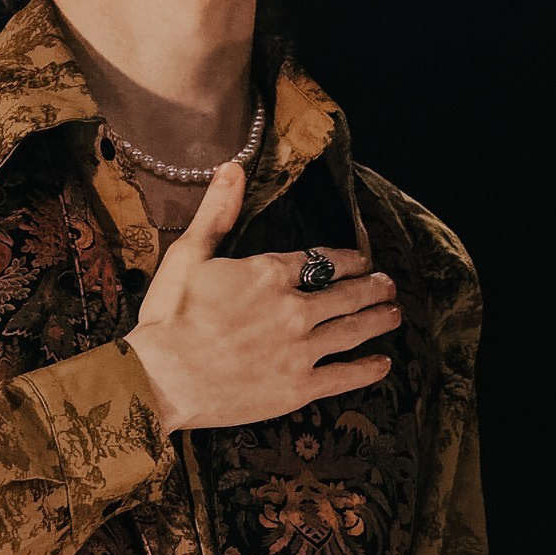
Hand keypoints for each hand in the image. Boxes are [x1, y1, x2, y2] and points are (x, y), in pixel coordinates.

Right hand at [123, 159, 399, 434]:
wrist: (161, 378)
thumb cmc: (168, 316)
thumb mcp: (188, 254)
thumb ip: (217, 211)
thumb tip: (232, 166)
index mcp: (269, 273)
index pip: (322, 260)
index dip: (348, 259)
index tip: (361, 259)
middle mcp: (294, 308)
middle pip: (346, 294)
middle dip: (372, 287)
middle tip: (388, 285)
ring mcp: (300, 349)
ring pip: (353, 330)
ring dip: (378, 320)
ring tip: (394, 314)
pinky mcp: (298, 387)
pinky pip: (344, 376)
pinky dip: (367, 369)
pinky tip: (383, 364)